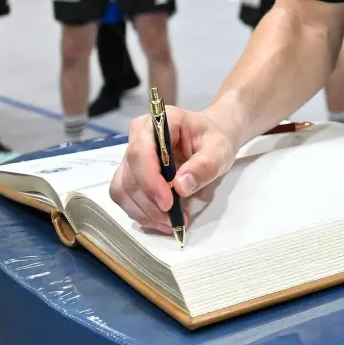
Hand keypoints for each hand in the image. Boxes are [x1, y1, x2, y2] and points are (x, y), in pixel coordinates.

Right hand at [109, 106, 239, 234]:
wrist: (213, 137)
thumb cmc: (215, 139)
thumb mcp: (220, 150)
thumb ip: (204, 165)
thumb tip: (181, 186)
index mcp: (159, 121)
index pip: (141, 152)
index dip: (150, 181)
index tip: (167, 203)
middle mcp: (139, 136)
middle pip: (130, 174)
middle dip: (149, 202)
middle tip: (173, 220)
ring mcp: (131, 155)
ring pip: (123, 189)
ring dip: (143, 211)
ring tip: (169, 223)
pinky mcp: (131, 172)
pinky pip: (126, 196)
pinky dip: (141, 212)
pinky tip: (161, 220)